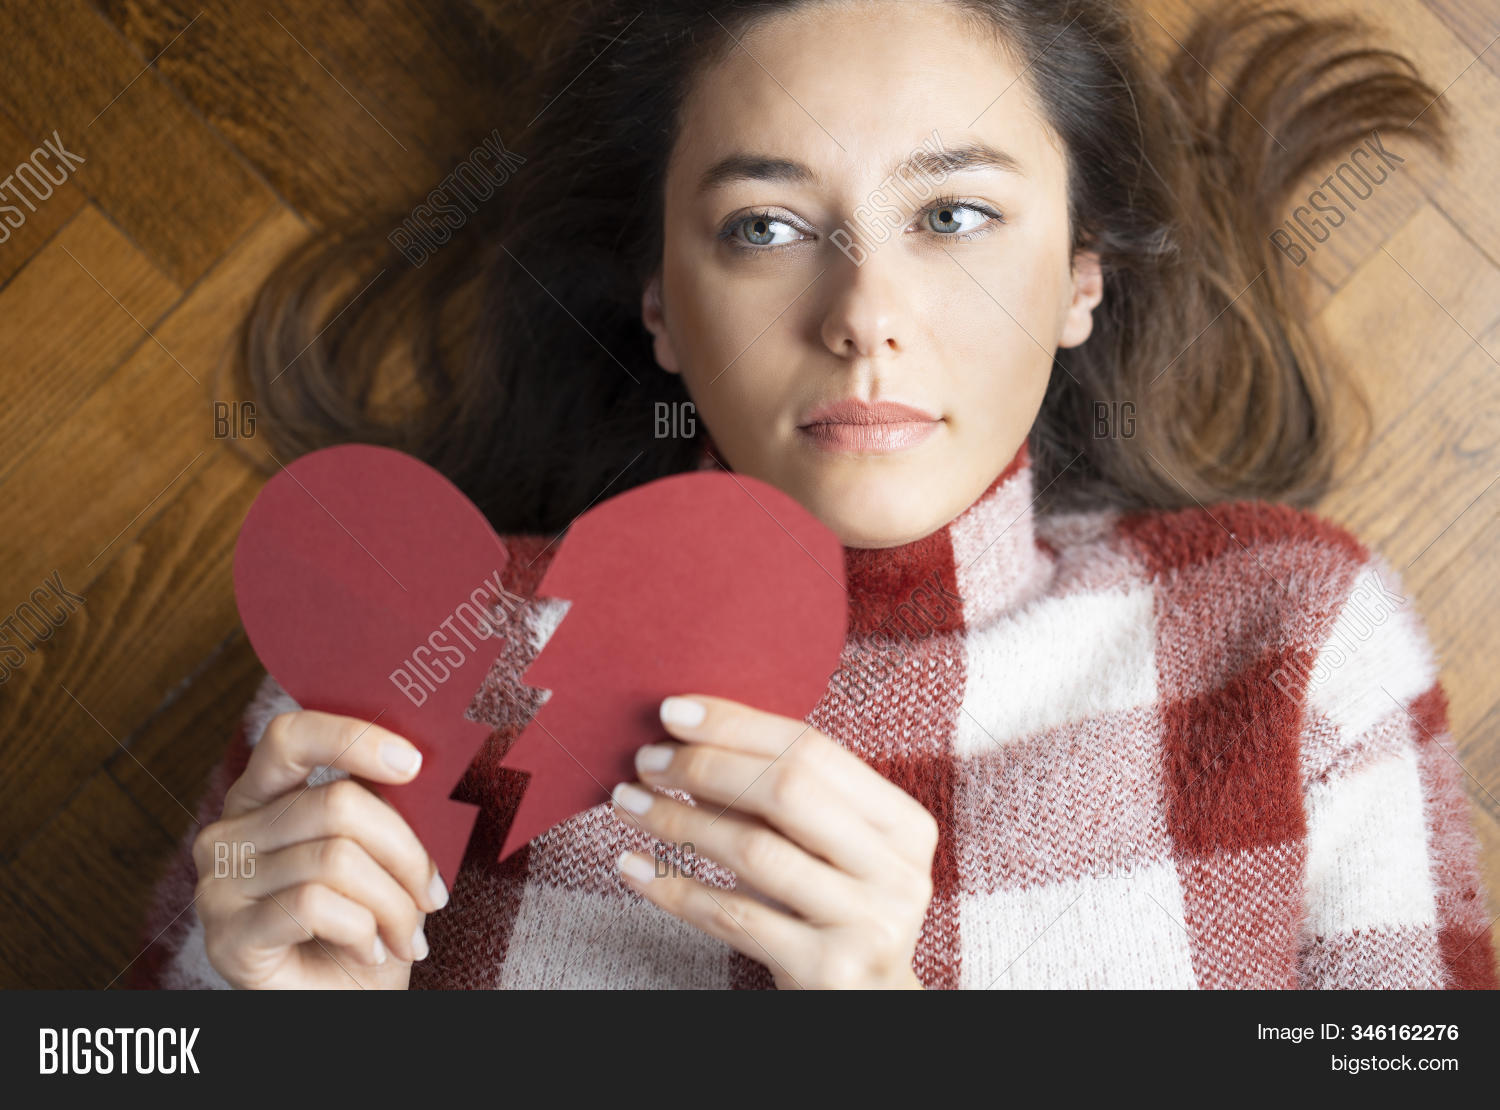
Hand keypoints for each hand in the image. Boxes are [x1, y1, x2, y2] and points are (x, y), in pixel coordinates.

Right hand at [193, 710, 448, 988]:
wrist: (341, 1004)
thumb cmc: (365, 926)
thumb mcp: (380, 857)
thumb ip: (386, 808)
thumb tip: (421, 765)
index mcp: (262, 797)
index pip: (290, 736)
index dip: (352, 737)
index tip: (413, 763)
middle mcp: (227, 833)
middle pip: (337, 804)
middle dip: (405, 853)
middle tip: (433, 896)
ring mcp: (218, 885)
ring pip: (335, 859)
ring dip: (393, 904)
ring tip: (407, 935)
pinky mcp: (226, 937)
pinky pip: (314, 906)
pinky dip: (361, 930)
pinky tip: (369, 951)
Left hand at [611, 694, 936, 988]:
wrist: (867, 1003)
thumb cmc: (832, 907)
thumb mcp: (826, 847)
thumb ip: (781, 795)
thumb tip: (689, 734)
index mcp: (903, 822)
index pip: (812, 749)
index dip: (736, 725)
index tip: (672, 712)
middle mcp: (897, 870)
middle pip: (786, 791)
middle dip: (704, 767)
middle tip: (645, 761)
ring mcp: (868, 923)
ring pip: (754, 851)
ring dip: (677, 821)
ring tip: (628, 804)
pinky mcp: (828, 970)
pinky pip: (733, 917)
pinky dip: (674, 888)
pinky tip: (634, 866)